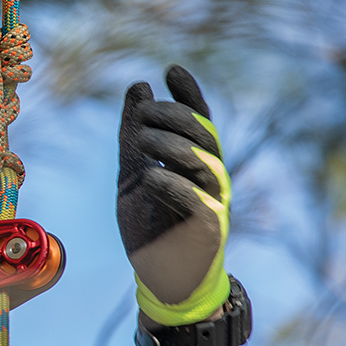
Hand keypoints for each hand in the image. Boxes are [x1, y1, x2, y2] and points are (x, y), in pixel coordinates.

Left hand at [117, 65, 230, 325]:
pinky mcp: (206, 230)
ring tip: (142, 137)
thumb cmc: (152, 223)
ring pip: (203, 164)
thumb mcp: (133, 173)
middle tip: (145, 110)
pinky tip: (150, 178)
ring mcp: (212, 202)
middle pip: (203, 136)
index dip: (189, 94)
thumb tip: (138, 87)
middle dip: (175, 117)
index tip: (171, 69)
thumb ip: (133, 136)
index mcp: (194, 161)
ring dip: (171, 146)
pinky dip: (172, 186)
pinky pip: (195, 203)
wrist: (161, 276)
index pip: (198, 120)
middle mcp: (209, 177)